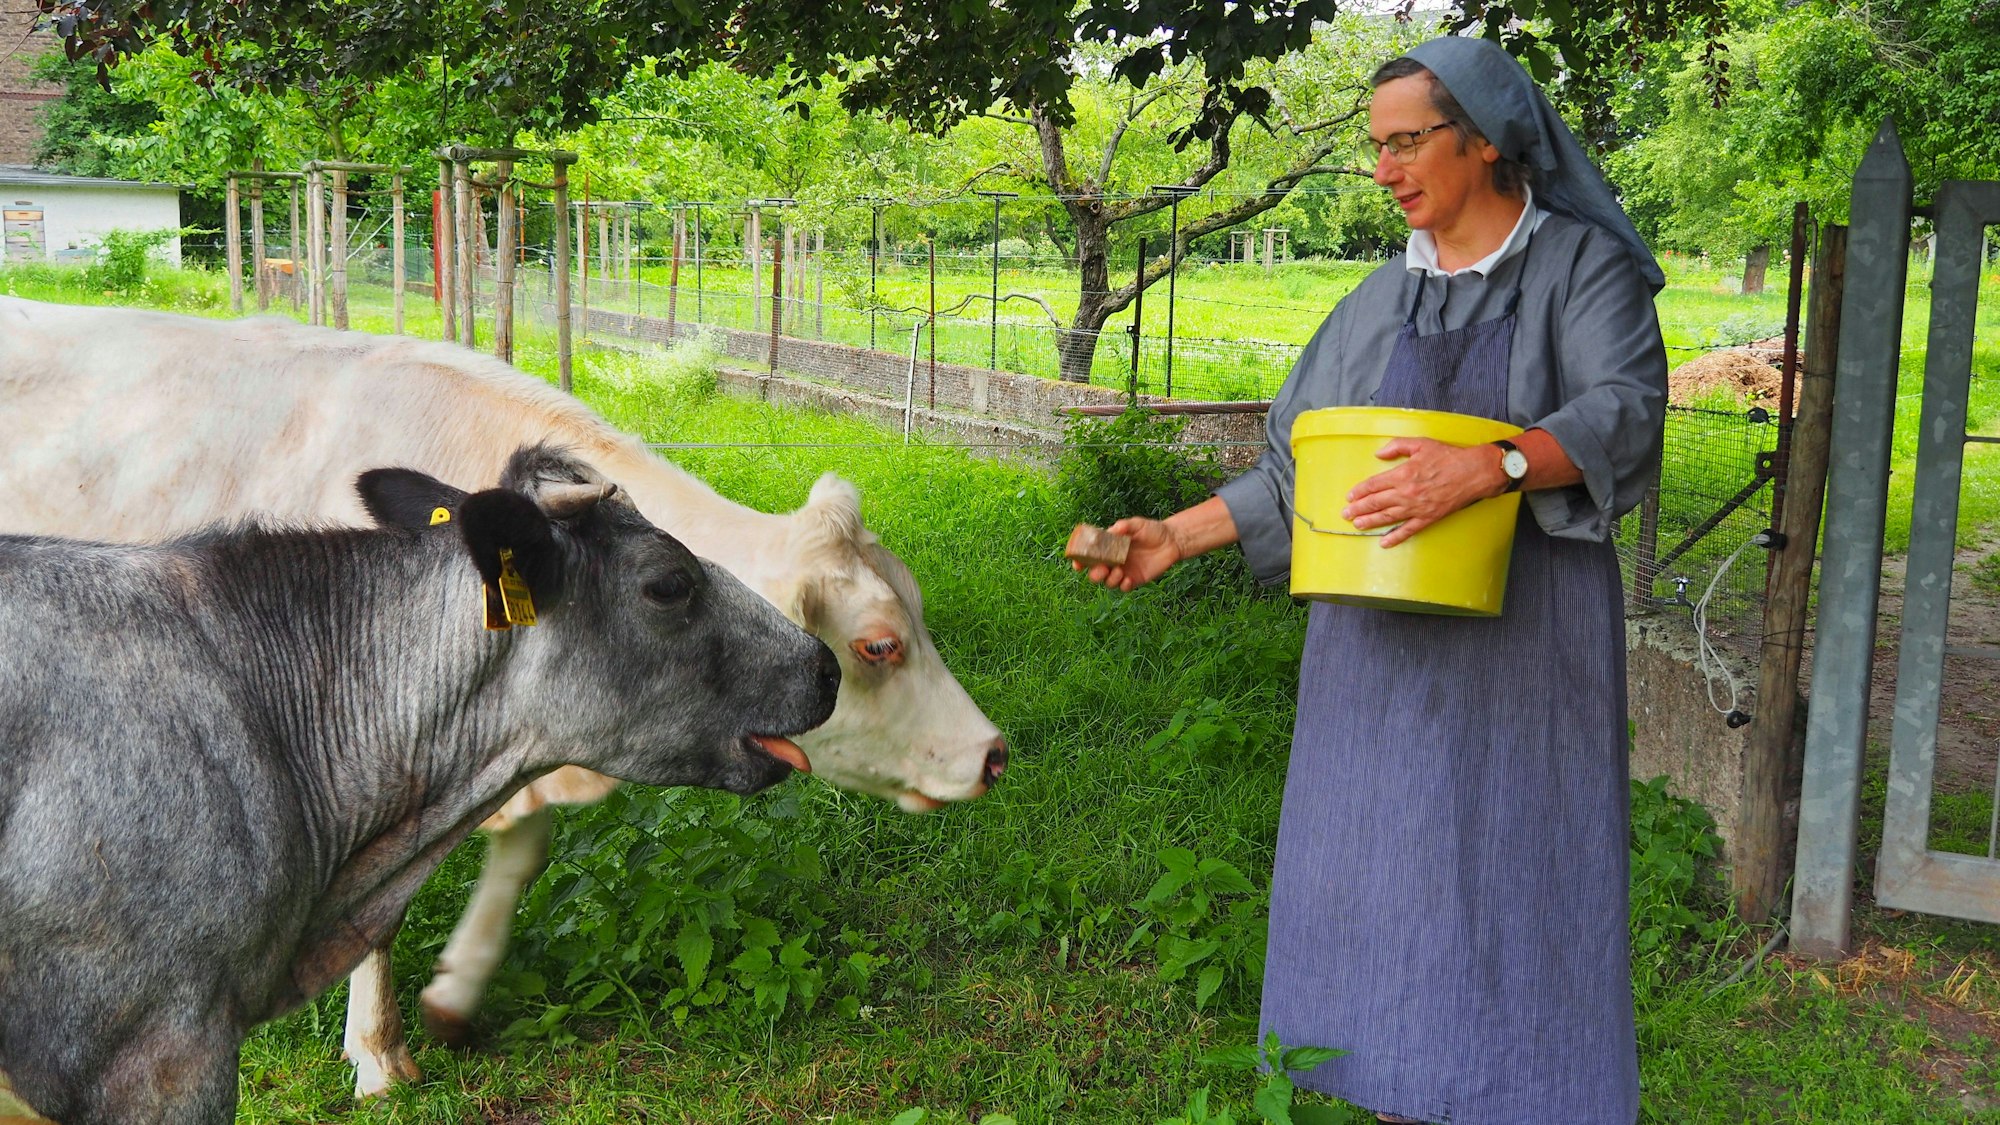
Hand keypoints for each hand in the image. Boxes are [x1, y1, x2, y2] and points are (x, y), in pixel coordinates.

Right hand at [1072, 516, 1183, 591]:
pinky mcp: (1135, 580)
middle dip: (1094, 574)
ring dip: (1109, 580)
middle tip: (1102, 569)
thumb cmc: (1152, 530)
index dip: (1080, 561)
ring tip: (1120, 571)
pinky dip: (1123, 586)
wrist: (1171, 540)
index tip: (1077, 564)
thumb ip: (1125, 526)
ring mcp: (1124, 571)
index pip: (1090, 556)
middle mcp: (1113, 561)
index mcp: (1109, 547)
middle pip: (1095, 573)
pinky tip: (1128, 579)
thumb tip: (1113, 530)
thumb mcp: (1137, 524)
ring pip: (1108, 582)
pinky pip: (1124, 588)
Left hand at [1340, 437, 1506, 548]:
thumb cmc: (1448, 457)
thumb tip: (1378, 453)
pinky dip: (1395, 538)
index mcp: (1402, 474)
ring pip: (1387, 518)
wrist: (1473, 473)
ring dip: (1370, 522)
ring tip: (1357, 525)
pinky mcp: (1428, 518)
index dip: (1360, 492)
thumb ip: (1397, 446)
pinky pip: (1407, 530)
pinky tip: (1384, 542)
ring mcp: (1416, 508)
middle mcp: (1406, 494)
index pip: (1374, 485)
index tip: (1350, 496)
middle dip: (1358, 509)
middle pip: (1376, 503)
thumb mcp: (1421, 444)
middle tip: (1346, 514)